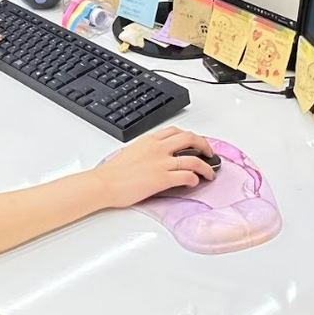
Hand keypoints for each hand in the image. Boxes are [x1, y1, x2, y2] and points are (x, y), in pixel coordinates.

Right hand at [91, 127, 215, 208]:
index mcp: (149, 140)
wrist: (104, 183)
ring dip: (206, 166)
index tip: (195, 142)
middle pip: (190, 139)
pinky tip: (194, 183)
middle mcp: (158, 148)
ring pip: (194, 159)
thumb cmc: (112, 172)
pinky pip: (187, 176)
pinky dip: (195, 179)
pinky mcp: (162, 179)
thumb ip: (147, 151)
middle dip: (204, 145)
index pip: (175, 131)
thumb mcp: (131, 152)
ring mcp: (161, 163)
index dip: (190, 136)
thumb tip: (156, 157)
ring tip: (209, 173)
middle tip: (209, 153)